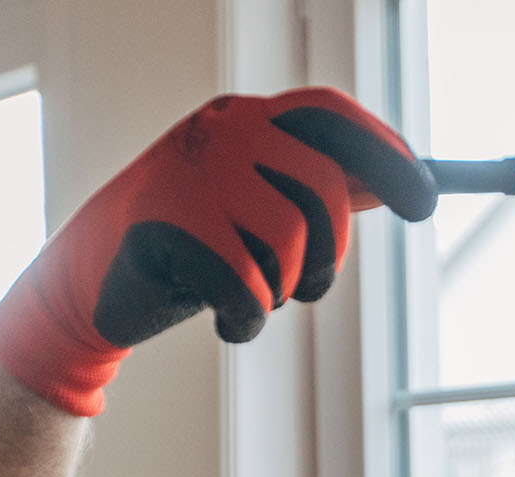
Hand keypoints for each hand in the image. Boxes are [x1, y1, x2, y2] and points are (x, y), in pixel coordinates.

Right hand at [0, 89, 434, 414]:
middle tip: (310, 287)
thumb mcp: (256, 206)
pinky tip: (227, 322)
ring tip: (252, 299)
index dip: (386, 154)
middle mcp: (220, 133)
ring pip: (290, 243)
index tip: (426, 201)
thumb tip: (411, 182)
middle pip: (325, 188)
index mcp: (245, 118)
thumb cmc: (188, 248)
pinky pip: (248, 287)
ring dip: (282, 293)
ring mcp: (191, 175)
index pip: (331, 116)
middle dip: (332, 254)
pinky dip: (247, 321)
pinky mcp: (167, 227)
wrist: (88, 289)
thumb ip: (322, 188)